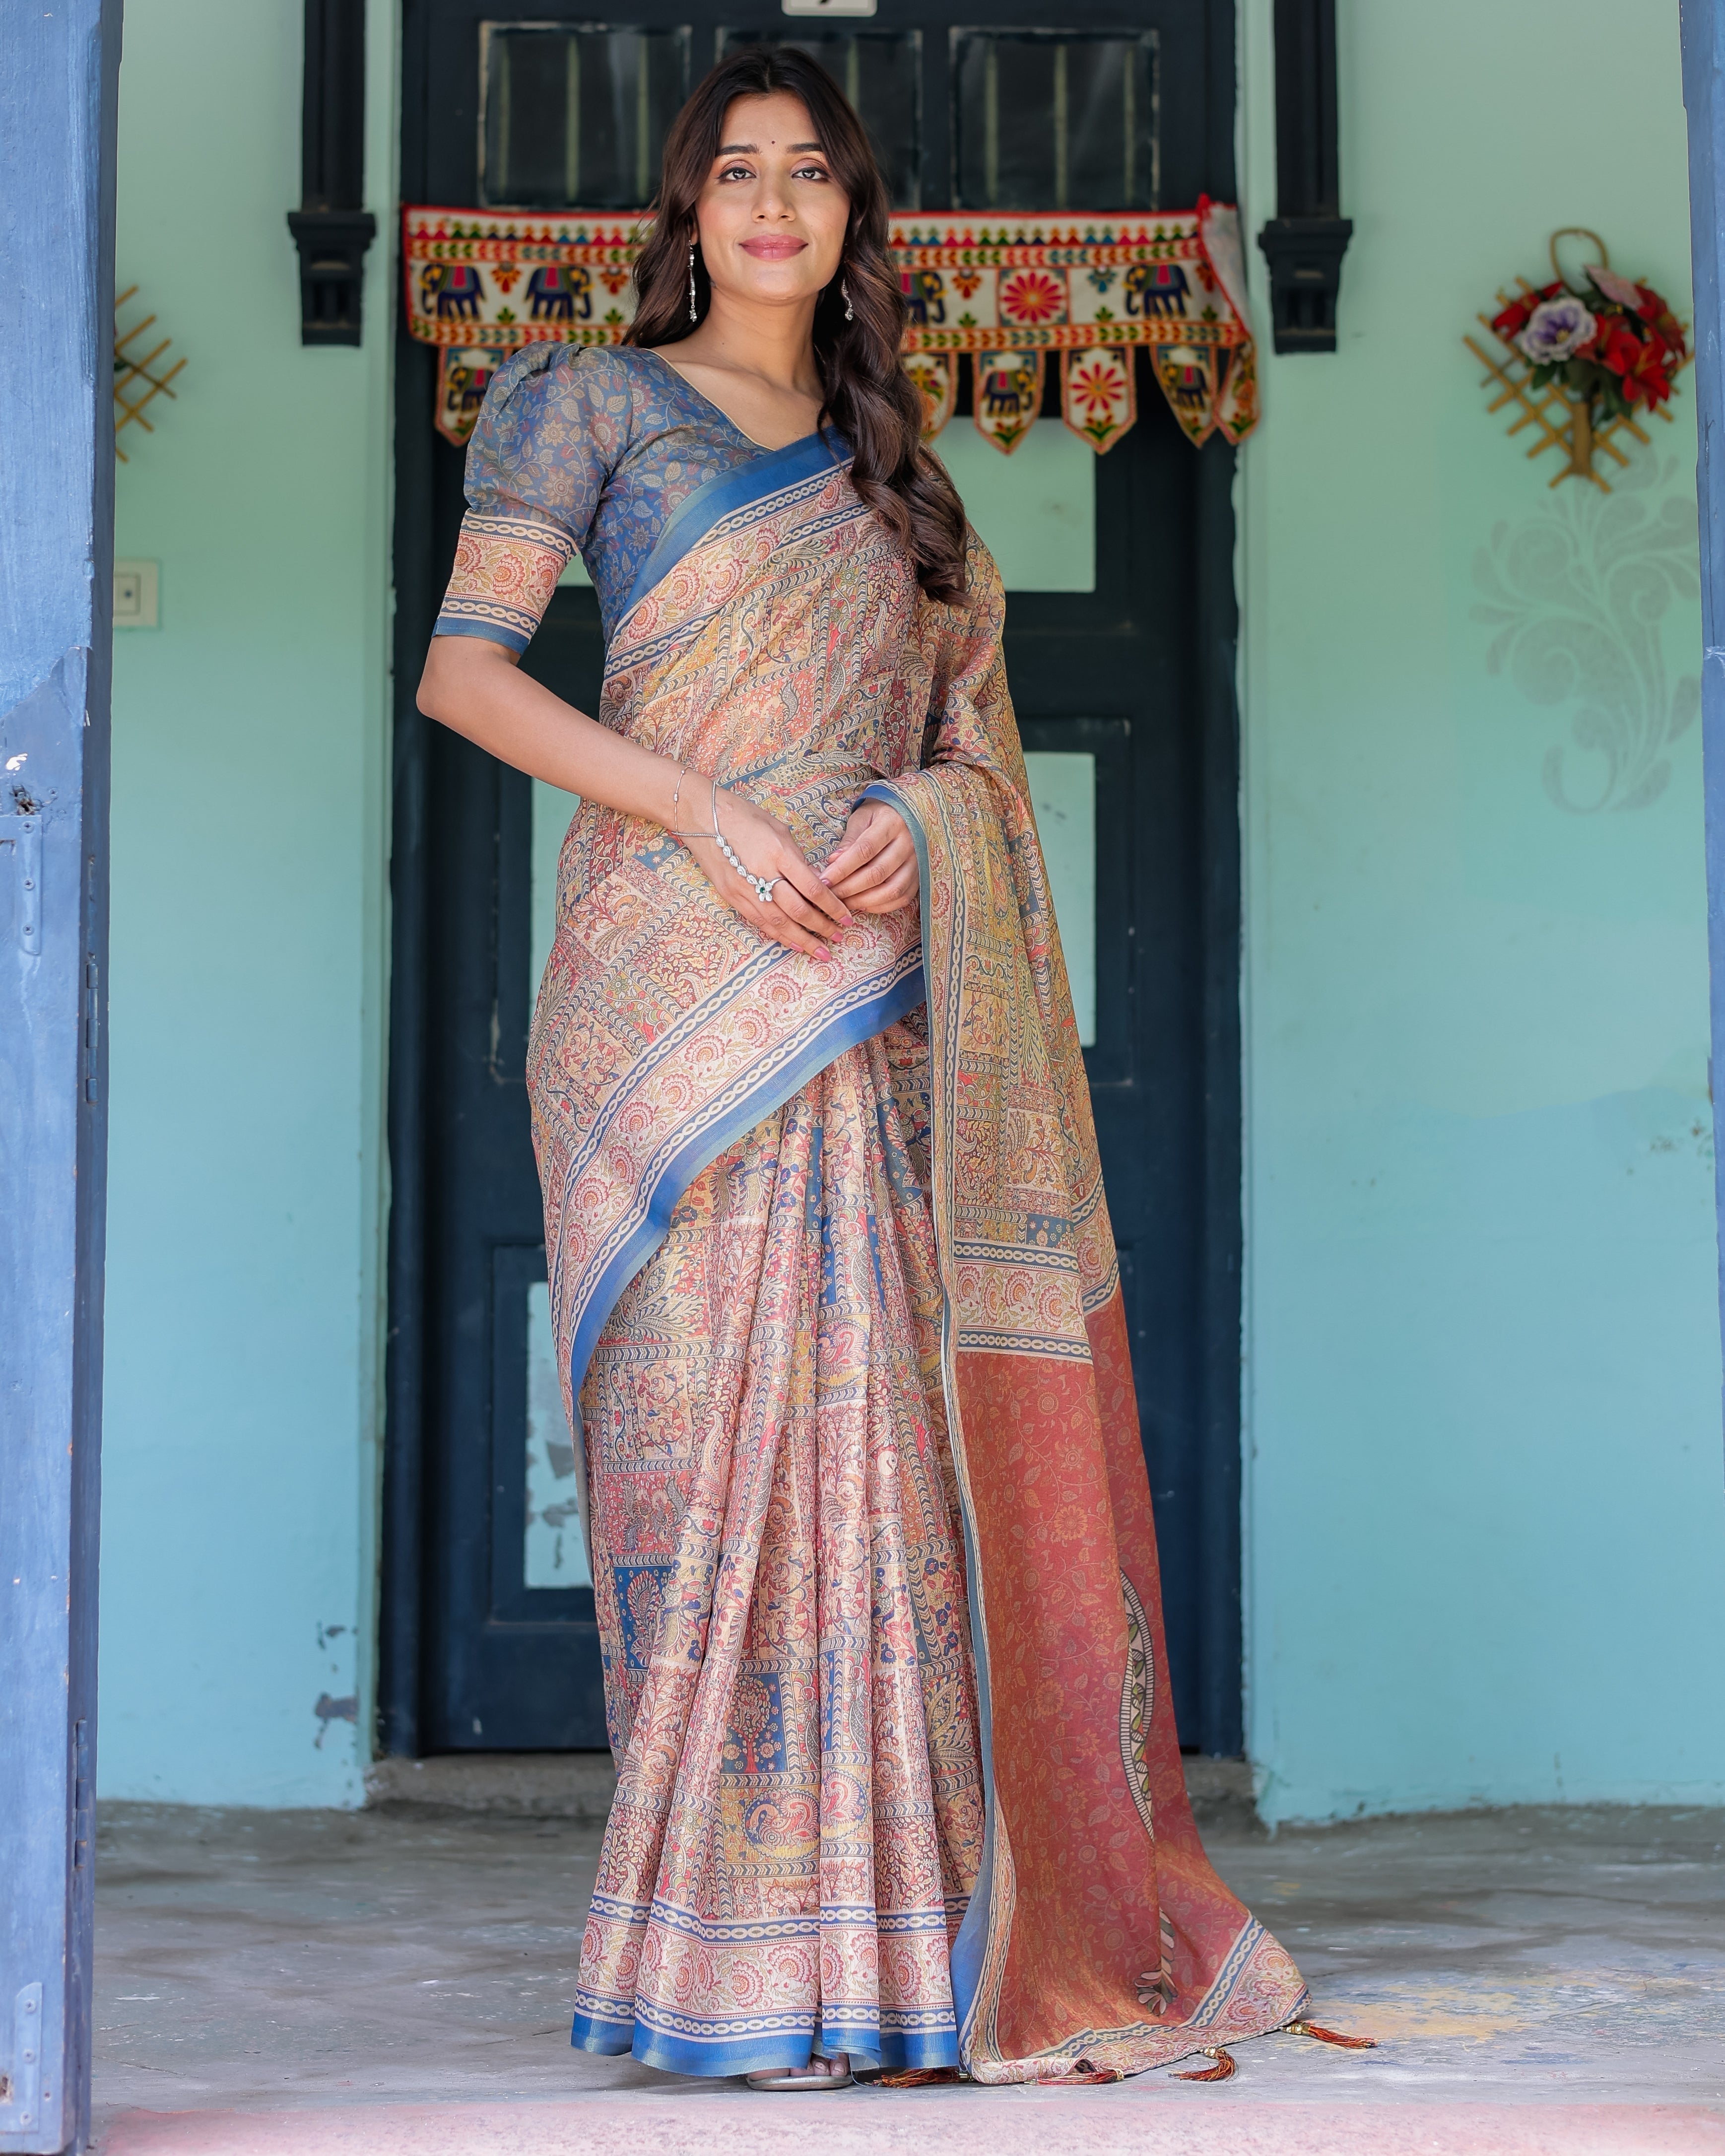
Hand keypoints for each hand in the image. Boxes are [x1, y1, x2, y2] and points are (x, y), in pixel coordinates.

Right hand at [684, 786, 851, 958]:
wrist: (702, 818)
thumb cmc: (745, 817)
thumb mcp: (779, 829)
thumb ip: (797, 858)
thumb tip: (816, 883)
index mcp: (778, 853)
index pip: (812, 888)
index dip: (832, 907)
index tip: (847, 917)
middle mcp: (762, 874)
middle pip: (798, 910)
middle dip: (822, 927)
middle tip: (840, 937)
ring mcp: (744, 888)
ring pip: (779, 922)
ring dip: (803, 940)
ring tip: (821, 952)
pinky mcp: (732, 896)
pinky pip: (759, 922)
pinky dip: (779, 936)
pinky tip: (794, 944)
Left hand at [823, 800, 918, 915]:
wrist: (906, 813)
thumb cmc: (878, 815)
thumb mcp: (861, 818)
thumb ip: (849, 840)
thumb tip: (833, 863)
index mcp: (892, 823)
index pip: (865, 850)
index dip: (842, 868)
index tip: (824, 880)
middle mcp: (909, 843)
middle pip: (877, 873)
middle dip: (849, 888)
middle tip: (830, 896)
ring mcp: (917, 862)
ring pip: (892, 890)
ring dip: (865, 901)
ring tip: (844, 902)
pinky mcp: (919, 876)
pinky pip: (902, 898)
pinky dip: (881, 906)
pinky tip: (863, 904)